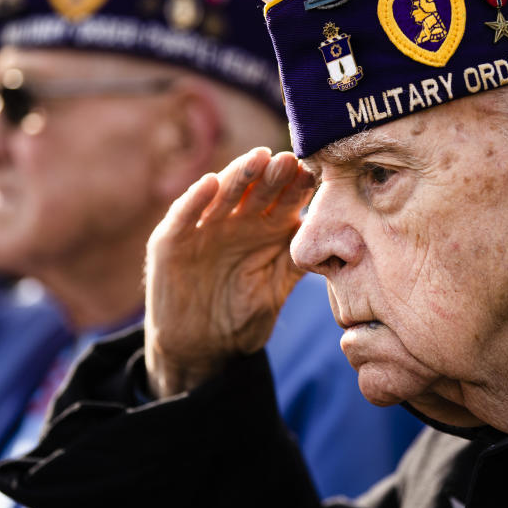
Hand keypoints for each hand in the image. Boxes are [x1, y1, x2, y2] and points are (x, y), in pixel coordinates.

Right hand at [144, 147, 314, 397]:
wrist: (200, 349)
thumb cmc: (241, 319)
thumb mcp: (274, 291)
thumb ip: (296, 264)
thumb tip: (336, 240)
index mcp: (267, 230)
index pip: (285, 201)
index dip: (298, 187)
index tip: (313, 174)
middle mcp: (237, 222)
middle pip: (257, 191)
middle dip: (273, 175)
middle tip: (289, 160)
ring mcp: (204, 227)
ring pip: (223, 194)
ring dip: (239, 175)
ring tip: (257, 158)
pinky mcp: (172, 240)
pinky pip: (184, 215)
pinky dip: (195, 199)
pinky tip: (209, 182)